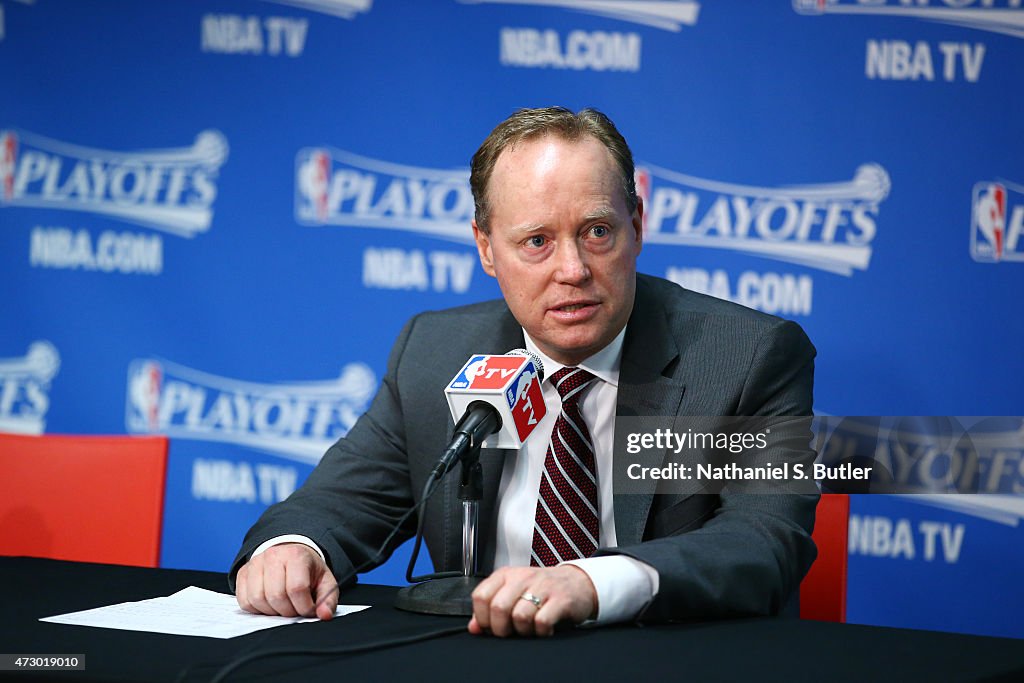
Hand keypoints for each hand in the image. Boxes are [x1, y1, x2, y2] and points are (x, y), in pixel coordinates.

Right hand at [235, 543, 337, 619]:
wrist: (290, 555)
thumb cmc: (308, 571)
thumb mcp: (325, 582)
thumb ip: (328, 600)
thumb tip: (324, 615)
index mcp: (296, 555)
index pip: (297, 588)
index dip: (304, 607)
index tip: (309, 610)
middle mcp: (273, 556)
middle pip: (276, 596)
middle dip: (288, 611)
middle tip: (295, 609)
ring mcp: (255, 563)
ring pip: (258, 599)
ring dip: (271, 612)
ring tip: (282, 607)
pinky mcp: (242, 573)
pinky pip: (244, 601)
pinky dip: (256, 609)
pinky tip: (269, 605)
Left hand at [468, 565, 596, 636]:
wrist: (577, 583)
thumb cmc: (541, 590)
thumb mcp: (513, 593)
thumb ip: (491, 609)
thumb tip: (474, 627)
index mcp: (506, 575)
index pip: (481, 596)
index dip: (482, 618)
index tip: (491, 626)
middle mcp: (523, 577)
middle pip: (498, 608)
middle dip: (501, 629)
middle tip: (510, 632)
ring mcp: (543, 586)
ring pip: (520, 616)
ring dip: (522, 631)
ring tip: (529, 629)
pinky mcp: (560, 599)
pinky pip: (542, 622)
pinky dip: (540, 632)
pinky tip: (543, 630)